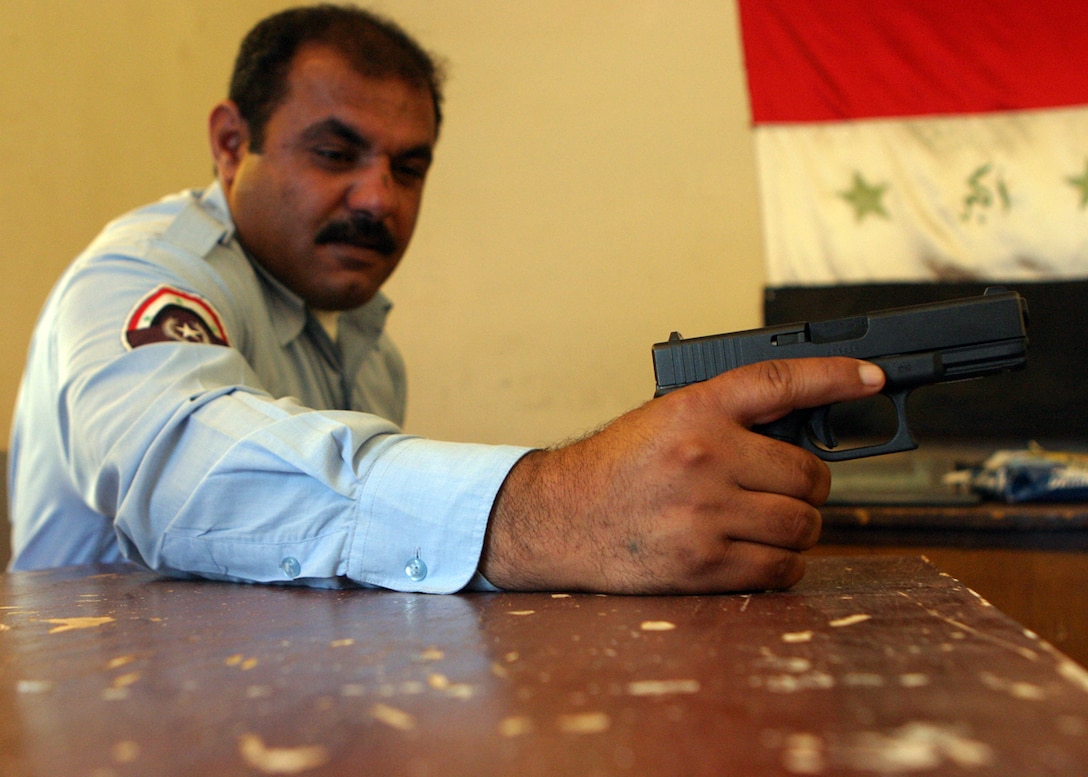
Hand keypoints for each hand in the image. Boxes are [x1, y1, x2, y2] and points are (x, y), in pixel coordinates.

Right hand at [480, 358, 885, 593]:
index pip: (780, 381)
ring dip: (798, 527)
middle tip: (786, 488)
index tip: (872, 378)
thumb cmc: (615, 468)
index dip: (835, 377)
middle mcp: (702, 457)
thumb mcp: (665, 420)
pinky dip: (783, 564)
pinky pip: (781, 568)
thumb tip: (802, 429)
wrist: (559, 518)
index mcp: (694, 411)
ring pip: (803, 524)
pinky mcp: (703, 565)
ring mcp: (704, 514)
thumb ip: (727, 419)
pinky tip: (759, 553)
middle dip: (807, 486)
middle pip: (809, 474)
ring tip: (768, 523)